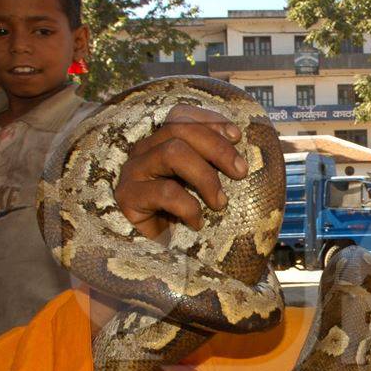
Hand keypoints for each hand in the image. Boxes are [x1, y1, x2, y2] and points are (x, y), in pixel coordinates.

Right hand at [114, 104, 247, 239]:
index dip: (210, 121)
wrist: (154, 255)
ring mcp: (133, 172)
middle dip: (217, 148)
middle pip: (179, 130)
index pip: (180, 115)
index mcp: (161, 142)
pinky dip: (190, 207)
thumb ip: (213, 168)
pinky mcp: (127, 197)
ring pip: (172, 153)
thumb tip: (242, 161)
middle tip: (240, 173)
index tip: (237, 136)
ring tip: (220, 203)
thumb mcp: (200, 189)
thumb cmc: (182, 218)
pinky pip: (166, 192)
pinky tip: (197, 223)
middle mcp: (144, 151)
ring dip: (205, 177)